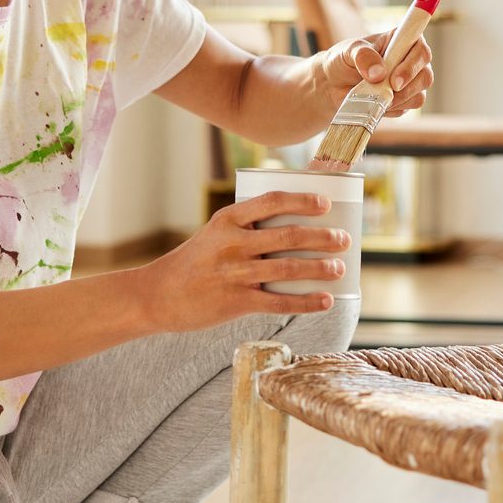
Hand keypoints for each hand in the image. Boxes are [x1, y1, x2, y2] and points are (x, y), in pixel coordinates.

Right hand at [136, 192, 344, 330]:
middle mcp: (233, 243)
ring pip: (288, 269)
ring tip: (339, 268)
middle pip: (288, 236)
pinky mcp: (236, 302)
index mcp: (228, 219)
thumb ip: (248, 230)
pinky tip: (325, 300)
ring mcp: (235, 273)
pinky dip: (307, 301)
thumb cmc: (196, 262)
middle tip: (344, 239)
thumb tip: (298, 230)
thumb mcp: (215, 234)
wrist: (159, 295)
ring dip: (319, 268)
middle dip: (322, 237)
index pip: (271, 201)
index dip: (302, 200)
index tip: (324, 204)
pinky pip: (280, 302)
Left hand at [317, 28, 434, 115]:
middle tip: (387, 92)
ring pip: (419, 96)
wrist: (334, 84)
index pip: (421, 50)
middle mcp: (411, 60)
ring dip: (397, 100)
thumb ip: (363, 56)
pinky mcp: (404, 101)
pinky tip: (376, 103)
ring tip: (374, 97)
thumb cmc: (344, 60)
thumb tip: (379, 73)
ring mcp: (410, 82)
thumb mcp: (349, 51)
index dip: (413, 65)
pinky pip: (406, 109)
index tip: (394, 79)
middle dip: (407, 87)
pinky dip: (391, 109)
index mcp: (403, 40)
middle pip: (425, 75)